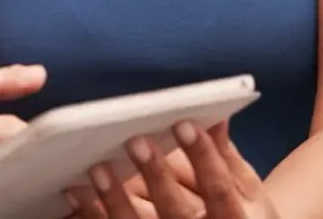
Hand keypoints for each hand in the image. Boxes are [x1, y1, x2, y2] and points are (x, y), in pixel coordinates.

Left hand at [67, 122, 275, 218]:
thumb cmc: (241, 216)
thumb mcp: (247, 191)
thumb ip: (227, 157)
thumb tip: (215, 114)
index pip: (220, 191)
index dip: (203, 158)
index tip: (184, 124)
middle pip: (176, 213)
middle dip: (156, 176)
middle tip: (135, 141)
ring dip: (115, 200)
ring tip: (98, 169)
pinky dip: (93, 215)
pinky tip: (76, 192)